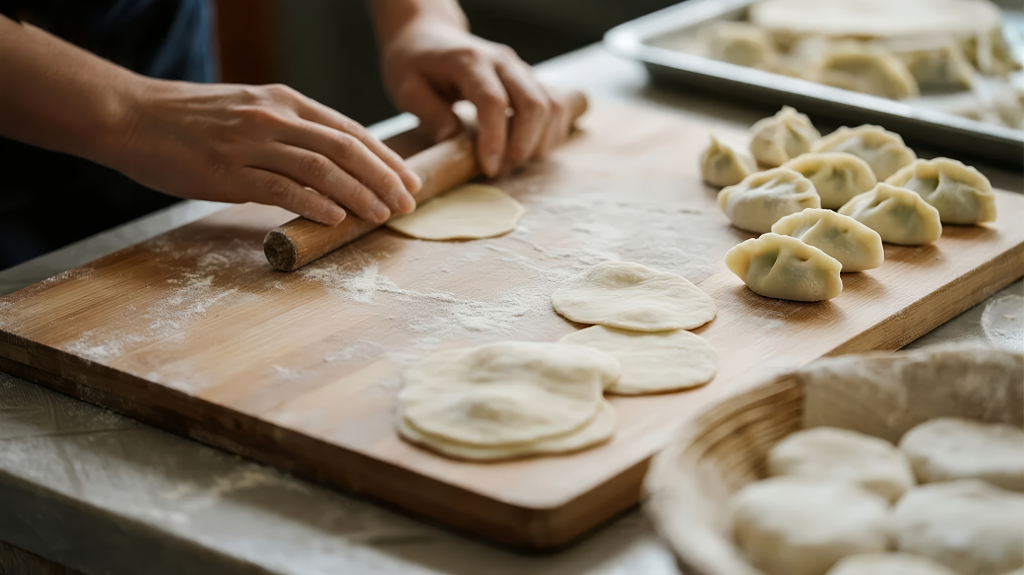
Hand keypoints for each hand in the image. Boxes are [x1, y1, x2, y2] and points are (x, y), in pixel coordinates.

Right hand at [112, 81, 421, 224]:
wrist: (131, 116)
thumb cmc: (191, 121)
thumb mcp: (249, 112)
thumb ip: (289, 132)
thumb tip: (329, 165)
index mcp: (284, 102)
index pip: (349, 130)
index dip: (384, 157)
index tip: (409, 179)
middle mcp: (275, 117)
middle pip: (345, 148)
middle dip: (383, 177)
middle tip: (408, 202)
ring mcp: (252, 143)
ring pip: (322, 168)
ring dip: (359, 193)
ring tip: (382, 214)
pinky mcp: (229, 172)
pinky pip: (282, 188)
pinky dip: (315, 203)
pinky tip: (337, 217)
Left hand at [380, 19, 570, 176]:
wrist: (429, 36)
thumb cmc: (415, 64)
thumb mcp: (407, 88)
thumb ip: (429, 114)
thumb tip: (453, 141)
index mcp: (469, 61)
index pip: (494, 101)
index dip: (495, 140)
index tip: (489, 169)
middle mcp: (503, 61)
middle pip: (533, 105)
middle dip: (522, 147)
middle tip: (500, 171)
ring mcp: (521, 69)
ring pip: (551, 107)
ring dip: (538, 143)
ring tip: (511, 164)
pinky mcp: (531, 79)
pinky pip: (556, 107)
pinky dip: (549, 134)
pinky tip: (528, 151)